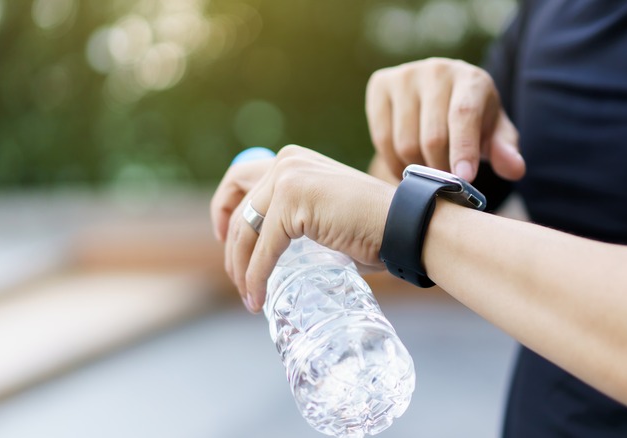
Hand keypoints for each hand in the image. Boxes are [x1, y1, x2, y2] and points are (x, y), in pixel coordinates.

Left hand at [210, 145, 394, 312]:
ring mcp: (288, 178)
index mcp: (292, 159)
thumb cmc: (371, 226)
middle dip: (232, 250)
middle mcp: (286, 161)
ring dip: (240, 268)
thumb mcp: (322, 211)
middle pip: (240, 210)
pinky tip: (256, 298)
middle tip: (237, 280)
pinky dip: (256, 276)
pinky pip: (263, 247)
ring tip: (247, 295)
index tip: (224, 238)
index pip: (241, 180)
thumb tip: (268, 247)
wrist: (402, 225)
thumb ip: (295, 217)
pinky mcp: (292, 202)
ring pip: (245, 231)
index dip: (224, 209)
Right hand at [366, 57, 524, 181]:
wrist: (437, 96)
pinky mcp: (380, 85)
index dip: (463, 149)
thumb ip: (505, 149)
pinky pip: (382, 138)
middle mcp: (436, 70)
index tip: (464, 179)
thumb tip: (515, 168)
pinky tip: (406, 167)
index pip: (464, 114)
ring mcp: (404, 76)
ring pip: (405, 142)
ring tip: (426, 176)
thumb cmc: (472, 120)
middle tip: (444, 186)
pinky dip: (394, 163)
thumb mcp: (494, 133)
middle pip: (433, 136)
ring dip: (416, 170)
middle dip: (440, 170)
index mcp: (471, 79)